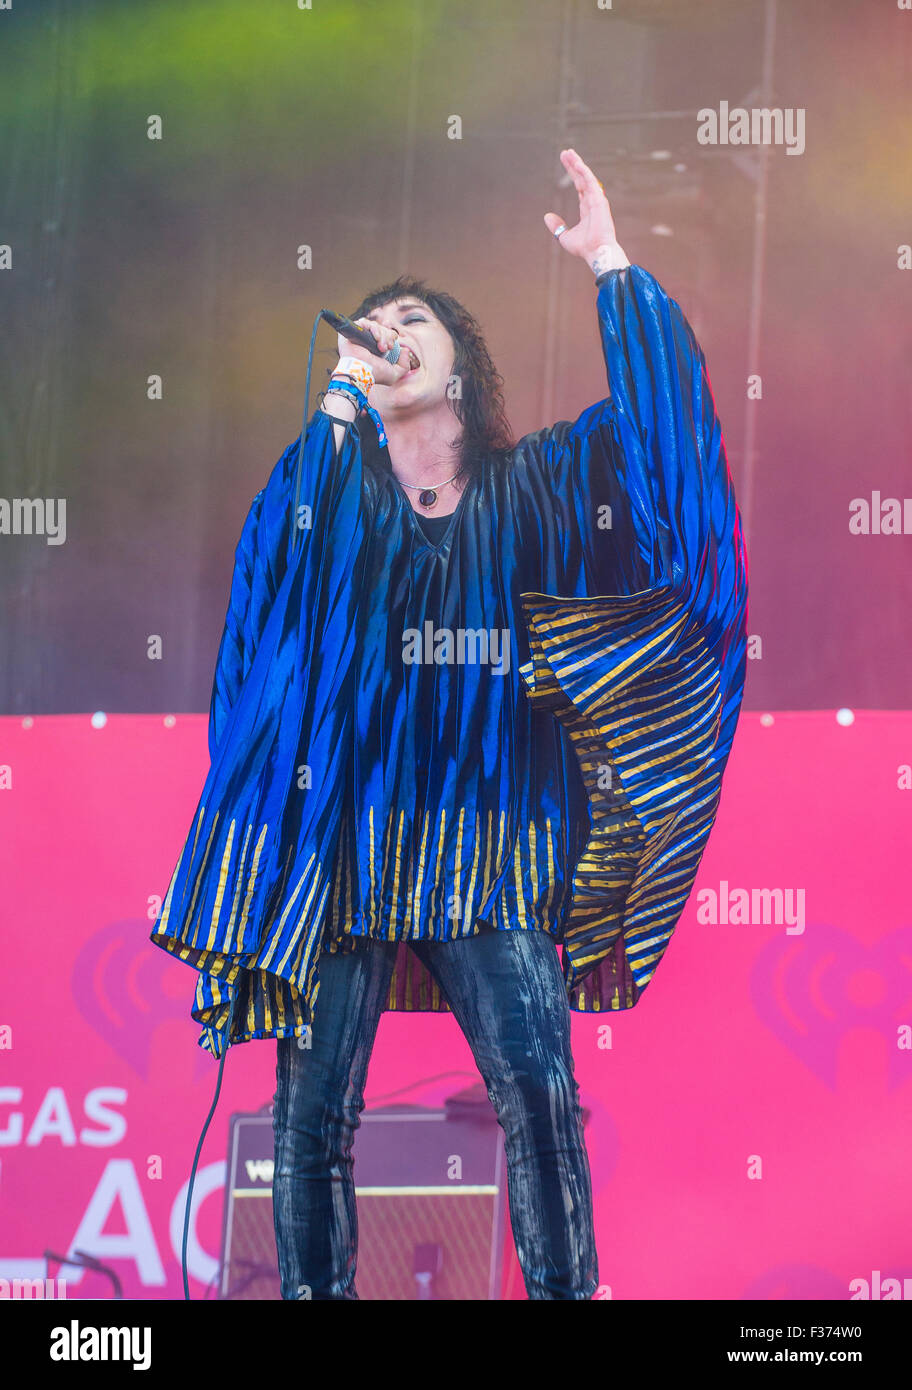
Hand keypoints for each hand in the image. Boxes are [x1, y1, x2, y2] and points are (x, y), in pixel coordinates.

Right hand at [334, 318, 417, 387]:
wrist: (361, 372)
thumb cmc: (375, 375)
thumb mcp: (394, 374)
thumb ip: (404, 366)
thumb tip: (405, 350)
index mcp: (377, 347)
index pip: (387, 333)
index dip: (391, 336)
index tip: (391, 346)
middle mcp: (369, 340)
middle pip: (383, 329)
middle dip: (388, 337)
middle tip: (386, 348)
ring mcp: (360, 335)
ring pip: (375, 325)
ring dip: (382, 335)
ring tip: (380, 347)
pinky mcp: (353, 331)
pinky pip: (364, 321)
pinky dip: (372, 328)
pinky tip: (375, 338)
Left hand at [543, 148, 629, 274]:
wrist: (596, 252)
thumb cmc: (584, 247)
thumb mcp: (564, 236)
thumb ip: (557, 226)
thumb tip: (546, 216)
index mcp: (587, 208)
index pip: (579, 186)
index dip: (572, 173)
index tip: (565, 161)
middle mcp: (593, 201)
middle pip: (582, 178)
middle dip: (574, 165)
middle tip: (566, 152)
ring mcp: (597, 200)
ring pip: (586, 177)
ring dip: (578, 164)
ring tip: (569, 153)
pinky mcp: (600, 201)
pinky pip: (591, 182)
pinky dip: (585, 172)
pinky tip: (577, 164)